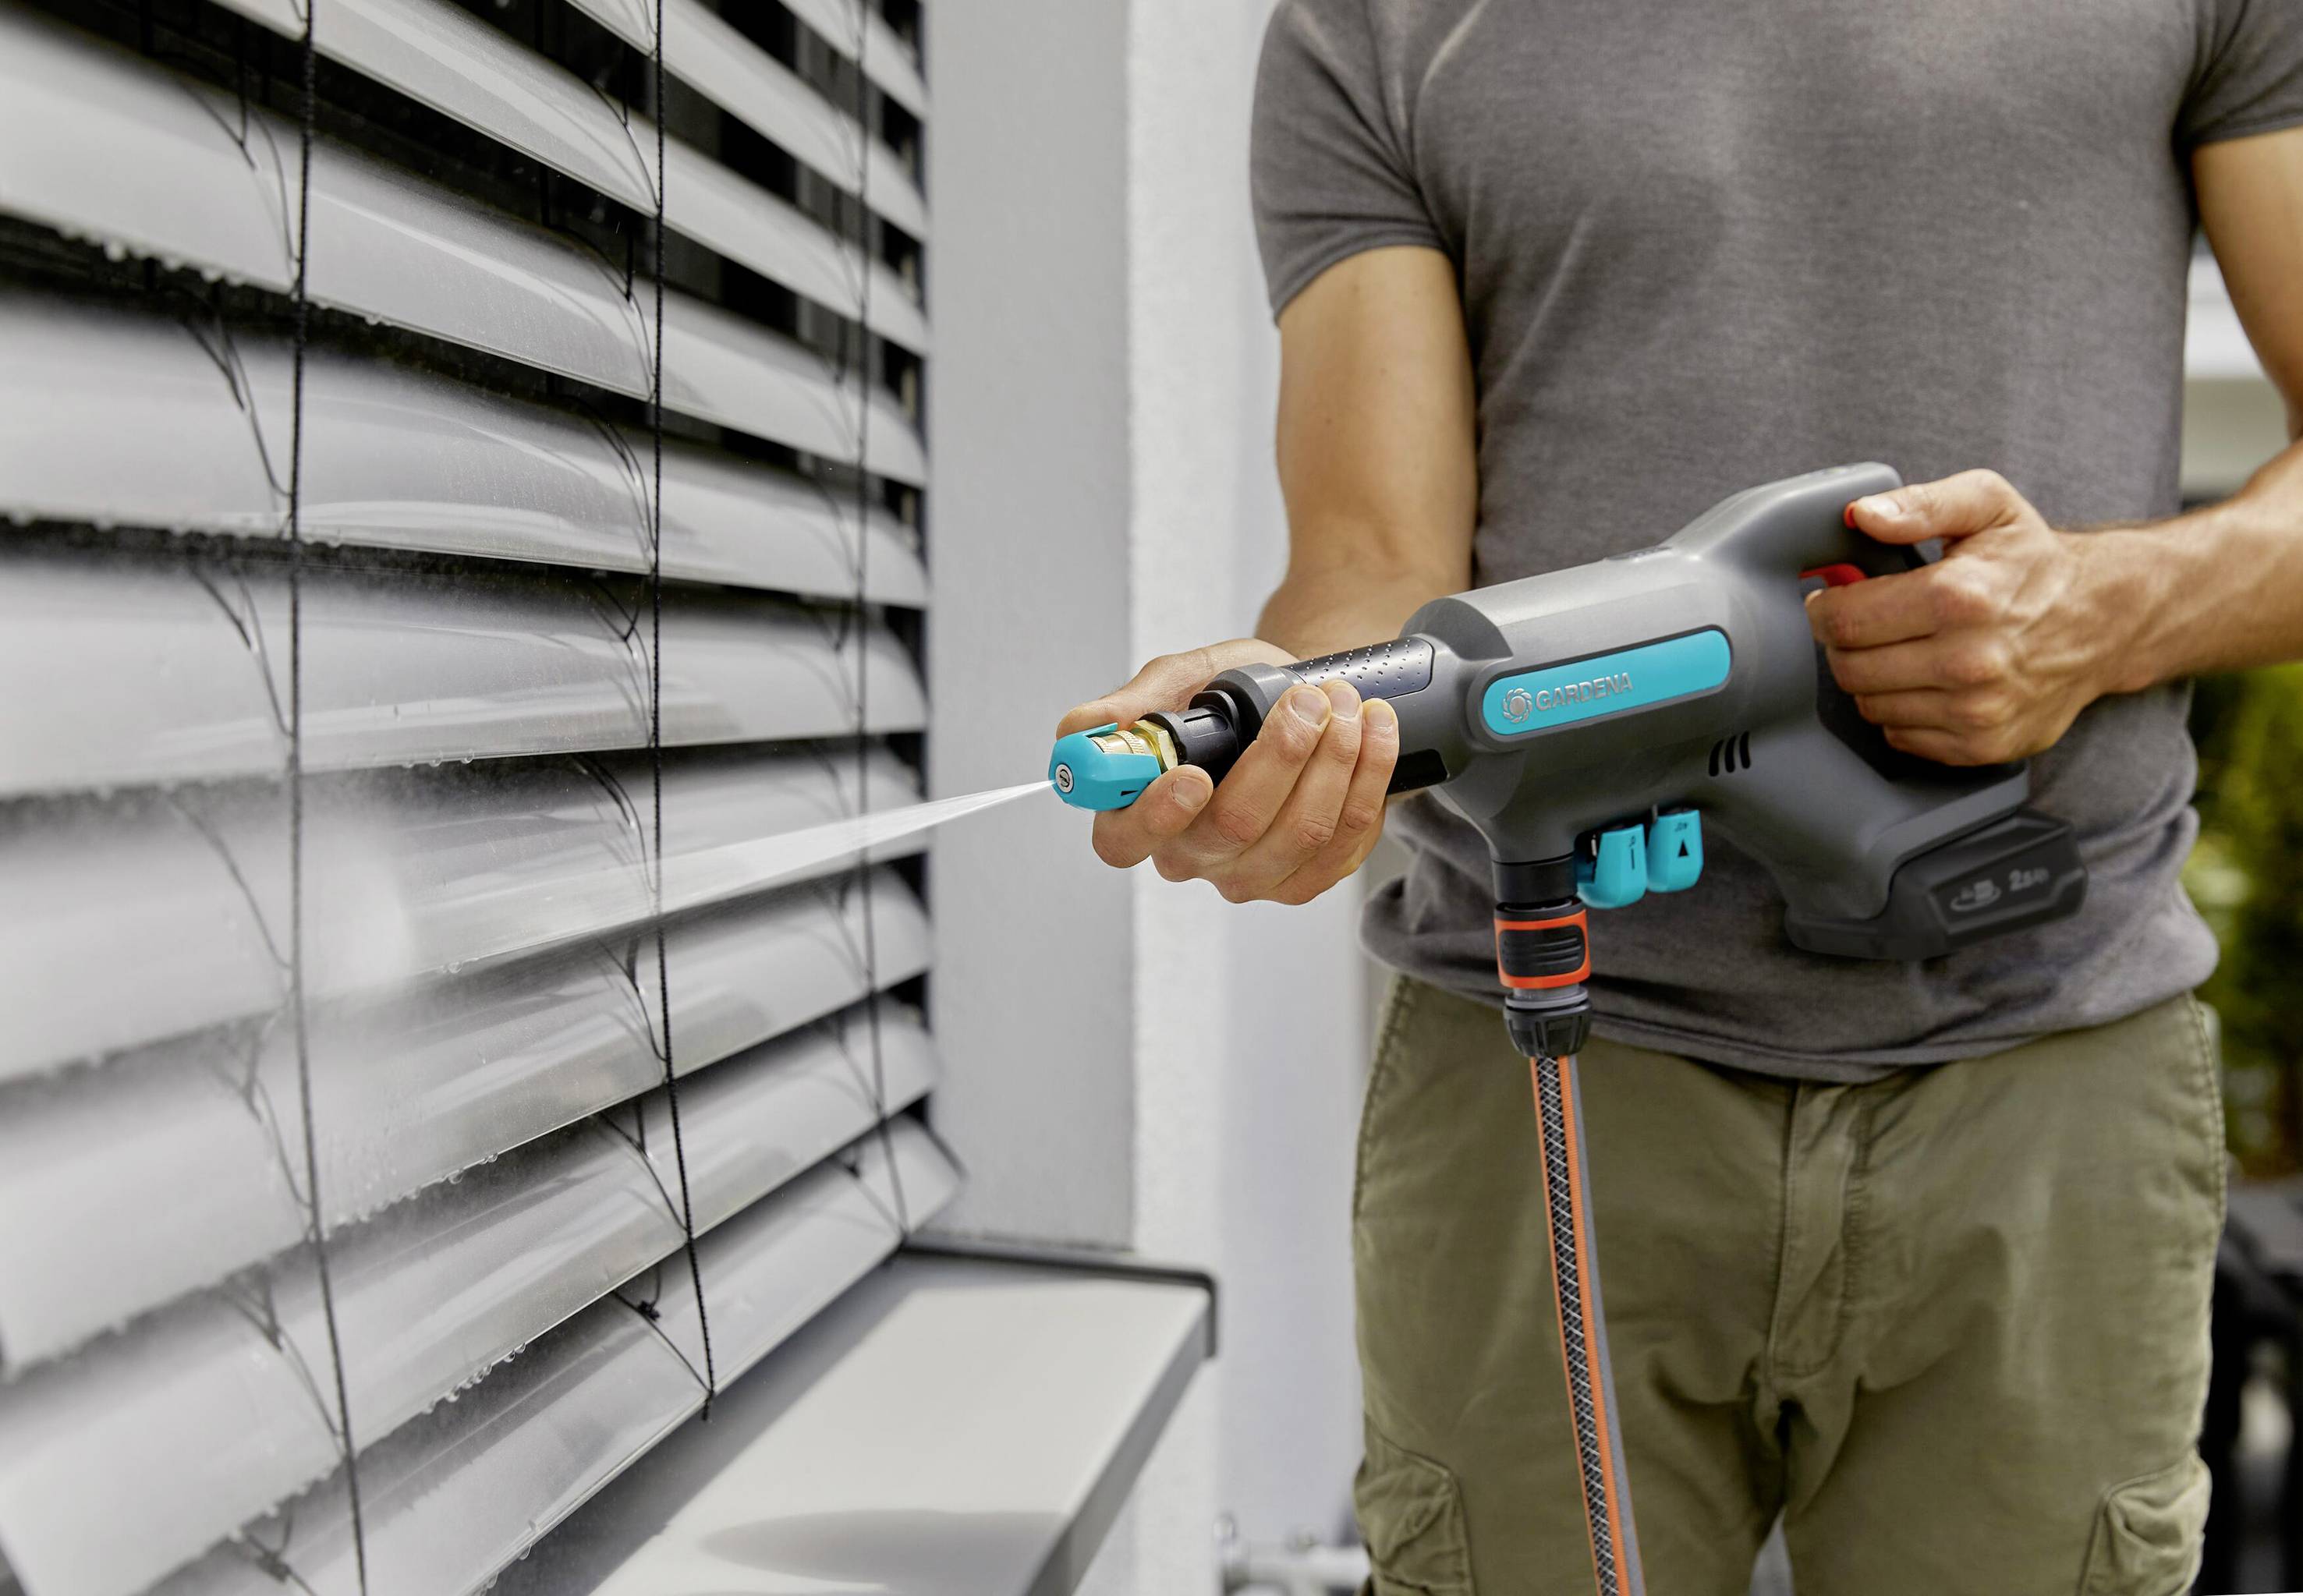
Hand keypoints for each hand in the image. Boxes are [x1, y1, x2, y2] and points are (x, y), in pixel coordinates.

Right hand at [1056, 639, 1400, 904]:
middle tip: (1308, 700)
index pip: (1125, 839)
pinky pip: (1344, 841)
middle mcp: (1190, 855)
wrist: (1302, 701)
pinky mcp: (1305, 880)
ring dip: (1336, 760)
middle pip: (1232, 828)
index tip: (1194, 776)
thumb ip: (1135, 701)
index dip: (1157, 815)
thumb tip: (1080, 730)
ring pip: (1299, 834)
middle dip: (1282, 755)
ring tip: (1346, 704)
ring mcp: (1250, 876)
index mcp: (1141, 813)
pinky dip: (1368, 778)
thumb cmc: (1235, 693)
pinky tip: (1374, 733)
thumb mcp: (1183, 678)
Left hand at [1806, 470, 2130, 764]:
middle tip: (1868, 624)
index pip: (1844, 621)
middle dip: (1846, 644)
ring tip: (1903, 649)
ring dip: (1873, 679)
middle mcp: (1969, 661)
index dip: (1825, 609)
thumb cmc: (2035, 561)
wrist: (2104, 619)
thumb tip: (1861, 514)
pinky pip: (1901, 736)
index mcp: (1960, 597)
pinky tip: (1928, 681)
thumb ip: (1920, 503)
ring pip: (1870, 706)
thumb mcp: (1988, 505)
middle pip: (1850, 668)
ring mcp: (1978, 711)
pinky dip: (1902, 711)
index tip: (1832, 600)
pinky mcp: (1983, 745)